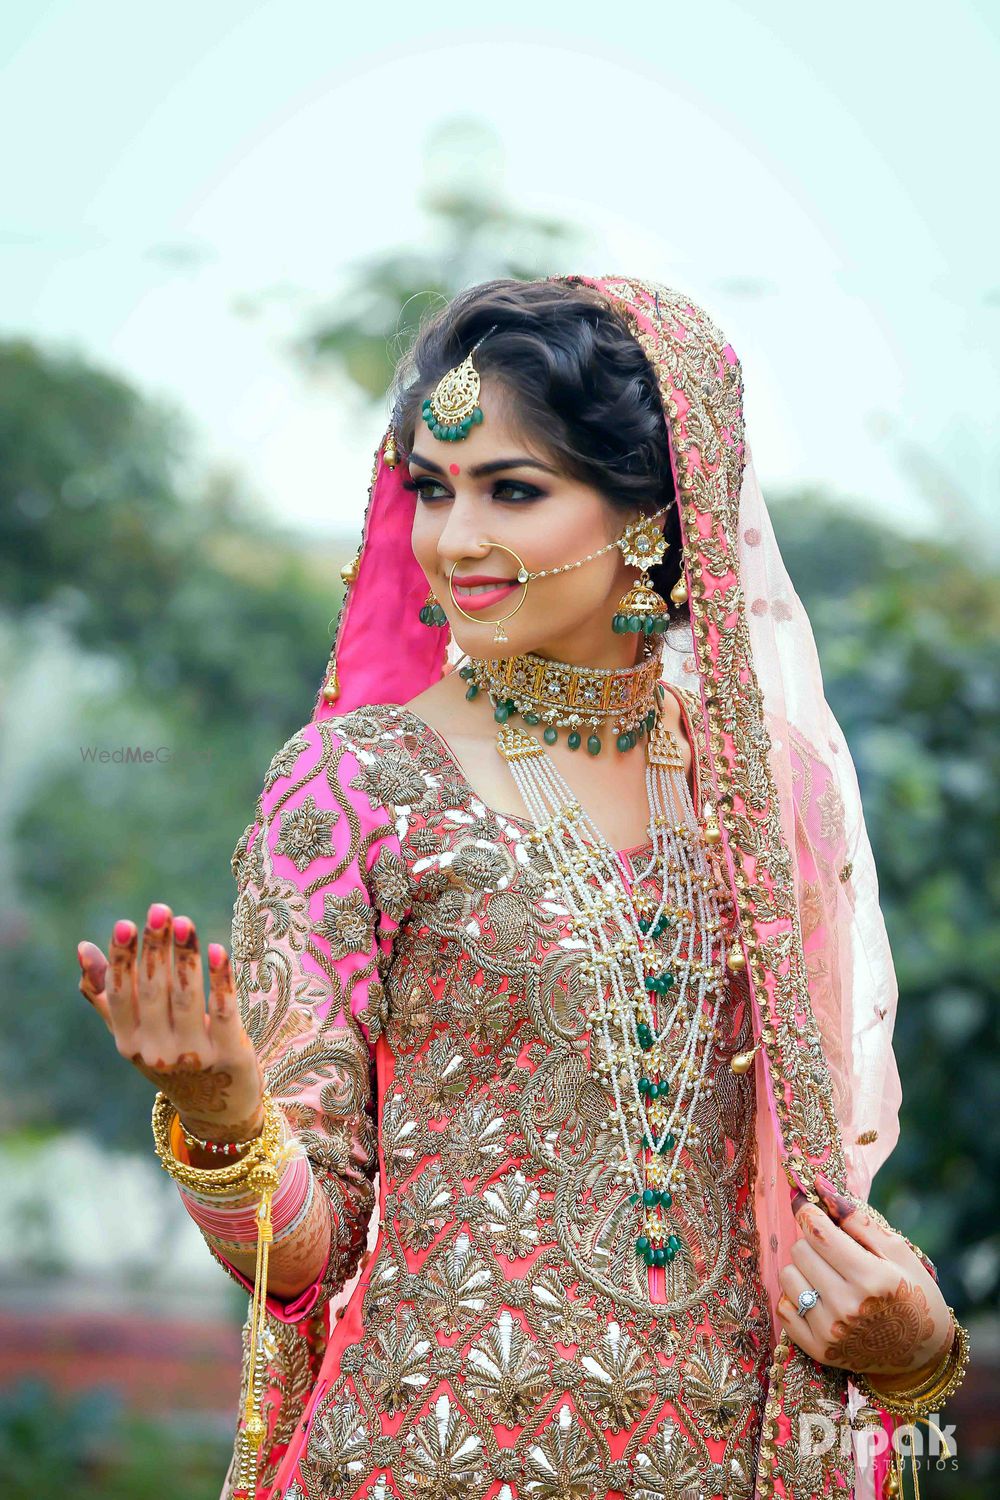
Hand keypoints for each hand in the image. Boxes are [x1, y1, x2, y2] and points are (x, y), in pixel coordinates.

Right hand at [77, 903, 264, 1142]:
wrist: (217, 1109)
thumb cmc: (171, 1058)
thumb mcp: (135, 1033)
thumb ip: (107, 995)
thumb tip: (83, 948)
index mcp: (129, 1042)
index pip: (120, 995)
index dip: (122, 959)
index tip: (126, 924)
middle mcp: (156, 1051)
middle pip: (154, 991)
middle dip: (156, 948)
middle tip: (160, 910)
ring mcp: (193, 1055)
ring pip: (186, 997)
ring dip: (185, 956)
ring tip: (184, 922)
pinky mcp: (229, 1054)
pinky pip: (223, 1011)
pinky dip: (220, 981)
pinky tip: (218, 951)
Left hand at [777, 1172, 953, 1382]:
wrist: (921, 1354)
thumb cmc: (914, 1294)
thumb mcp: (898, 1251)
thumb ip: (858, 1219)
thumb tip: (820, 1187)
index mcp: (871, 1279)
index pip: (818, 1233)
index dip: (808, 1212)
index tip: (807, 1205)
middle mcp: (847, 1307)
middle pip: (800, 1251)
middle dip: (812, 1242)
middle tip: (832, 1251)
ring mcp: (830, 1332)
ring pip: (787, 1276)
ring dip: (803, 1269)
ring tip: (828, 1276)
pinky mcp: (818, 1349)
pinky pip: (784, 1307)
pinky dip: (797, 1297)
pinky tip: (820, 1299)